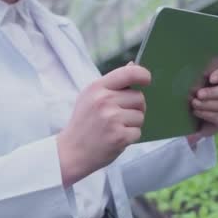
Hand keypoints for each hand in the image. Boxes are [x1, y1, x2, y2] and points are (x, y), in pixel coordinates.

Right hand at [58, 62, 150, 187]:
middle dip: (135, 107)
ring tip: (114, 128)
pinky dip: (130, 137)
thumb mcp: (90, 97)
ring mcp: (112, 119)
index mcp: (97, 88)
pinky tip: (114, 139)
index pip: (129, 73)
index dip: (143, 74)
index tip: (147, 80)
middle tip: (119, 116)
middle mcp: (104, 101)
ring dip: (132, 124)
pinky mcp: (119, 136)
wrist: (70, 152)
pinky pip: (138, 132)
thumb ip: (112, 83)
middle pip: (139, 98)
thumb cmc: (83, 123)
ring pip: (140, 116)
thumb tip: (133, 65)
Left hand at [187, 62, 217, 145]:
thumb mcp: (189, 86)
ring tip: (194, 104)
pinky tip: (197, 112)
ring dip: (210, 104)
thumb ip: (193, 79)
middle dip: (213, 92)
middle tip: (198, 94)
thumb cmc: (187, 96)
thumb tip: (188, 72)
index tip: (211, 78)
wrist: (186, 119)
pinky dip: (209, 115)